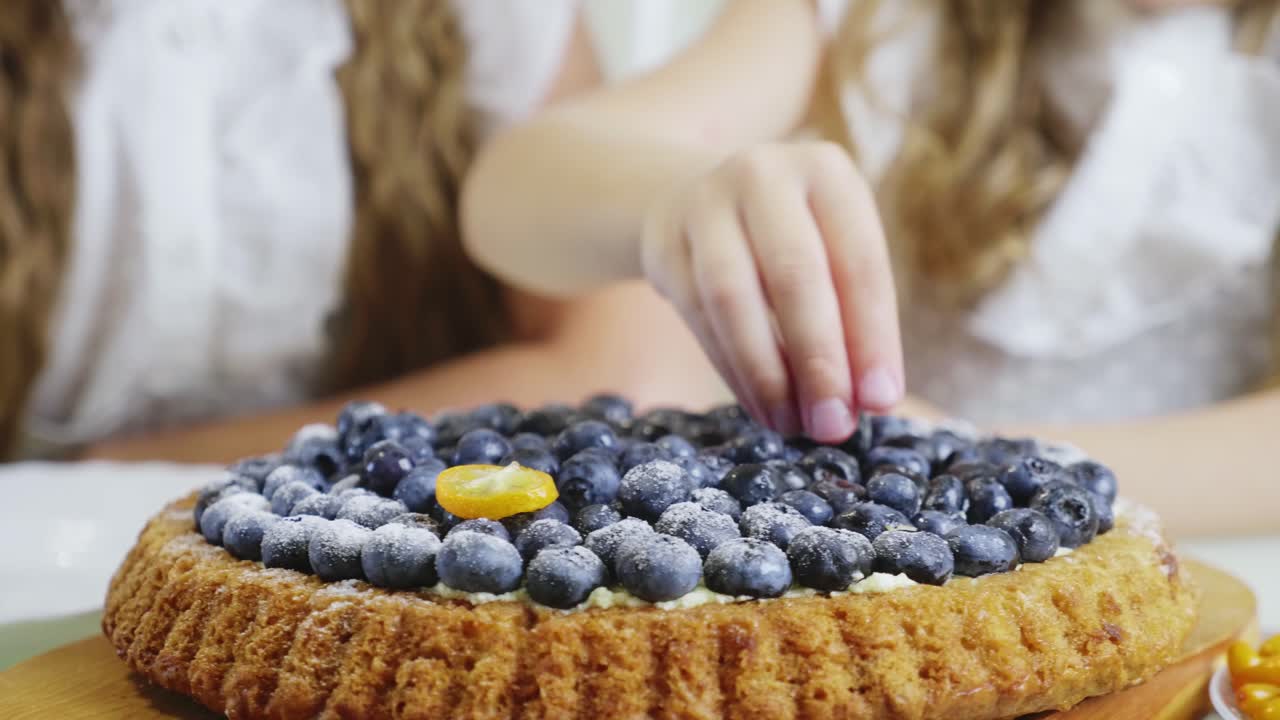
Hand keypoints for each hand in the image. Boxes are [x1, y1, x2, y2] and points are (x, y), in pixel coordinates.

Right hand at [641, 141, 903, 442]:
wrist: (702, 197)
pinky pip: (697, 315)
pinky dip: (731, 369)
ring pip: (732, 297)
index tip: (880, 400)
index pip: (859, 261)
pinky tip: (760, 405)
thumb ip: (856, 317)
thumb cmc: (794, 237)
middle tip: (833, 426)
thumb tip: (870, 400)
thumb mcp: (835, 251)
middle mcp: (763, 174)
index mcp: (826, 171)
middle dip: (818, 360)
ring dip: (766, 373)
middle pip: (794, 274)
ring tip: (792, 425)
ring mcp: (704, 203)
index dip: (873, 336)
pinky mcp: (662, 240)